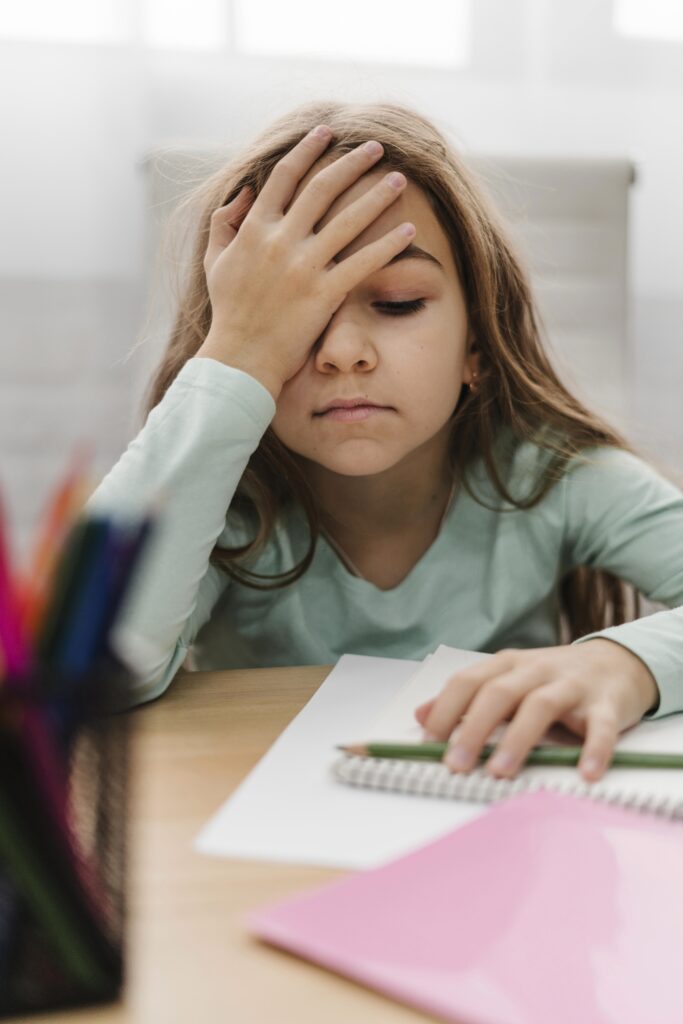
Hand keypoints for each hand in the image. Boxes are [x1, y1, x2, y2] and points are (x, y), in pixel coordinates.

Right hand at [197, 125, 414, 399]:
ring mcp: (303, 267)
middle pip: (322, 188)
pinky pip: (363, 263)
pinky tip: (409, 230)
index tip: (327, 133)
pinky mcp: (324, 294)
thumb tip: (246, 191)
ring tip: (398, 178)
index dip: (307, 149)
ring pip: (348, 220)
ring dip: (377, 195)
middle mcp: (280, 241)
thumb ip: (225, 222)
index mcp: (254, 228)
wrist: (240, 358)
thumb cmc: (229, 312)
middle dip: (351, 162)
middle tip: (375, 146)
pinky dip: (388, 245)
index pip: (285, 176)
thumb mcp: (215, 260)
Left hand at [414, 640, 659, 781]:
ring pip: (540, 706)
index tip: (427, 745)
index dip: (445, 712)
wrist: (618, 662)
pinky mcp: (607, 704)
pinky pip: (601, 726)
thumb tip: (420, 715)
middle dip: (473, 730)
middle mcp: (536, 670)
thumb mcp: (507, 680)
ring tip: (501, 773)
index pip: (467, 682)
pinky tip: (585, 773)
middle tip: (456, 765)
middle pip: (499, 694)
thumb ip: (466, 698)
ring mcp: (572, 685)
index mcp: (507, 665)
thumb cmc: (554, 678)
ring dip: (518, 740)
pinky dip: (594, 749)